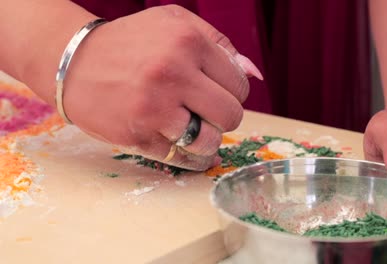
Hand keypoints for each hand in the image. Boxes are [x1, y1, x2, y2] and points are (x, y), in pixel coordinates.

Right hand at [61, 5, 261, 169]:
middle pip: (231, 116)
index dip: (233, 92)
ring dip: (208, 140)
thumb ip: (220, 43)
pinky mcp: (139, 135)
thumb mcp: (174, 23)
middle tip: (208, 112)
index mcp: (188, 42)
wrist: (73, 62)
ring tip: (194, 129)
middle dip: (224, 118)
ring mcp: (154, 108)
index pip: (240, 84)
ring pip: (210, 142)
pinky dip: (189, 156)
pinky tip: (183, 144)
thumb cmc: (131, 42)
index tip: (218, 92)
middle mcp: (173, 74)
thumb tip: (255, 75)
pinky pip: (182, 158)